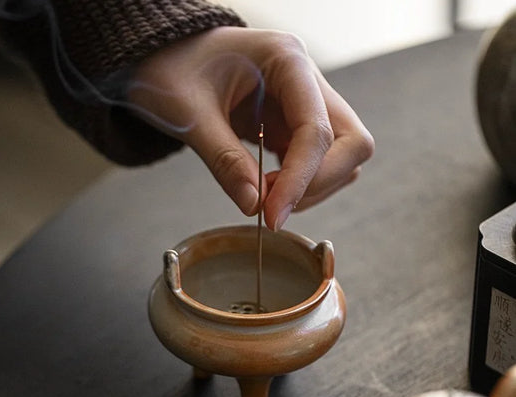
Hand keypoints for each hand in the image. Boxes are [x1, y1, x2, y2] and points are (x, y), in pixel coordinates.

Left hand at [129, 27, 373, 229]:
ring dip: (311, 189)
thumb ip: (224, 160)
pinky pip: (318, 165)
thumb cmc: (173, 70)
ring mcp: (307, 105)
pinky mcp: (296, 127)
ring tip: (262, 195)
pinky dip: (299, 187)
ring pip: (342, 159)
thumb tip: (255, 207)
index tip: (272, 216)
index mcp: (287, 60)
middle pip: (351, 144)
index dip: (301, 179)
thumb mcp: (189, 114)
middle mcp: (308, 81)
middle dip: (317, 184)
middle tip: (270, 206)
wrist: (167, 57)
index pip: (318, 130)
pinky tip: (266, 190)